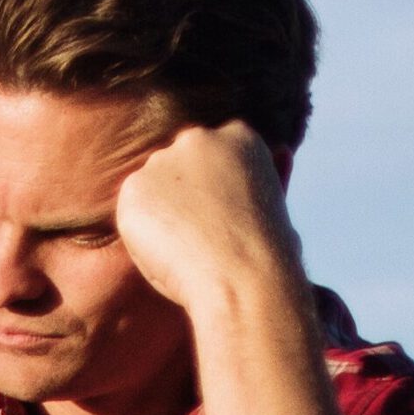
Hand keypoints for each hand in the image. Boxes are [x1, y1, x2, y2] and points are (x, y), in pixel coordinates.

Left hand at [112, 121, 304, 315]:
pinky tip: (171, 255)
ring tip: (191, 251)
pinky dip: (143, 239)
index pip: (213, 158)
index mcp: (239, 137)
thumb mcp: (279, 203)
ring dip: (162, 218)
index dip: (214, 195)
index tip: (225, 223)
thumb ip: (264, 176)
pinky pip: (133, 216)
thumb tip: (280, 153)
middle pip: (177, 169)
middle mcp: (198, 138)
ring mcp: (163, 160)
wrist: (244, 277)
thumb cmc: (270, 255)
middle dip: (182, 200)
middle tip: (205, 241)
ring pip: (152, 192)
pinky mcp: (134, 188)